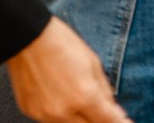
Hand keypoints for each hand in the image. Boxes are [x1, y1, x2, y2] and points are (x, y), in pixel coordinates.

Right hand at [6, 15, 130, 122]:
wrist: (27, 39)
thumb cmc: (64, 46)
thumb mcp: (93, 64)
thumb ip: (104, 90)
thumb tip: (113, 108)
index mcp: (84, 97)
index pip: (108, 121)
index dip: (120, 122)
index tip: (126, 122)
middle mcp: (63, 111)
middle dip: (100, 121)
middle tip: (105, 113)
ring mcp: (44, 114)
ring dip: (80, 120)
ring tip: (81, 102)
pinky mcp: (29, 112)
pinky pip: (50, 120)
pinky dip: (61, 115)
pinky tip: (63, 100)